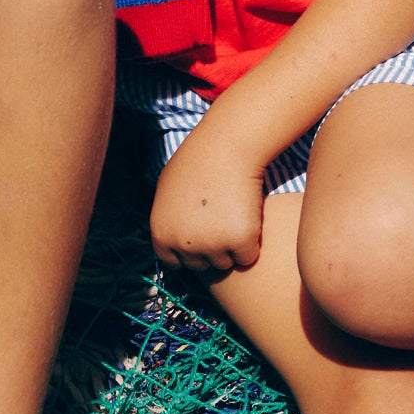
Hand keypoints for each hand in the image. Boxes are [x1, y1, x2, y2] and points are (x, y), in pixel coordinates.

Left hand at [149, 128, 267, 274]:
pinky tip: (248, 217)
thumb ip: (166, 218)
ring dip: (232, 246)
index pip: (175, 262)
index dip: (189, 252)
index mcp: (162, 234)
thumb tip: (170, 237)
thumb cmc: (196, 162)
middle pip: (201, 265)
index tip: (201, 238)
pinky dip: (252, 243)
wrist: (225, 148)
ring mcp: (212, 246)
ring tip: (232, 214)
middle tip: (220, 220)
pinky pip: (248, 257)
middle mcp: (183, 244)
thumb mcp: (166, 190)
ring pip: (225, 263)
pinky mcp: (239, 242)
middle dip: (212, 249)